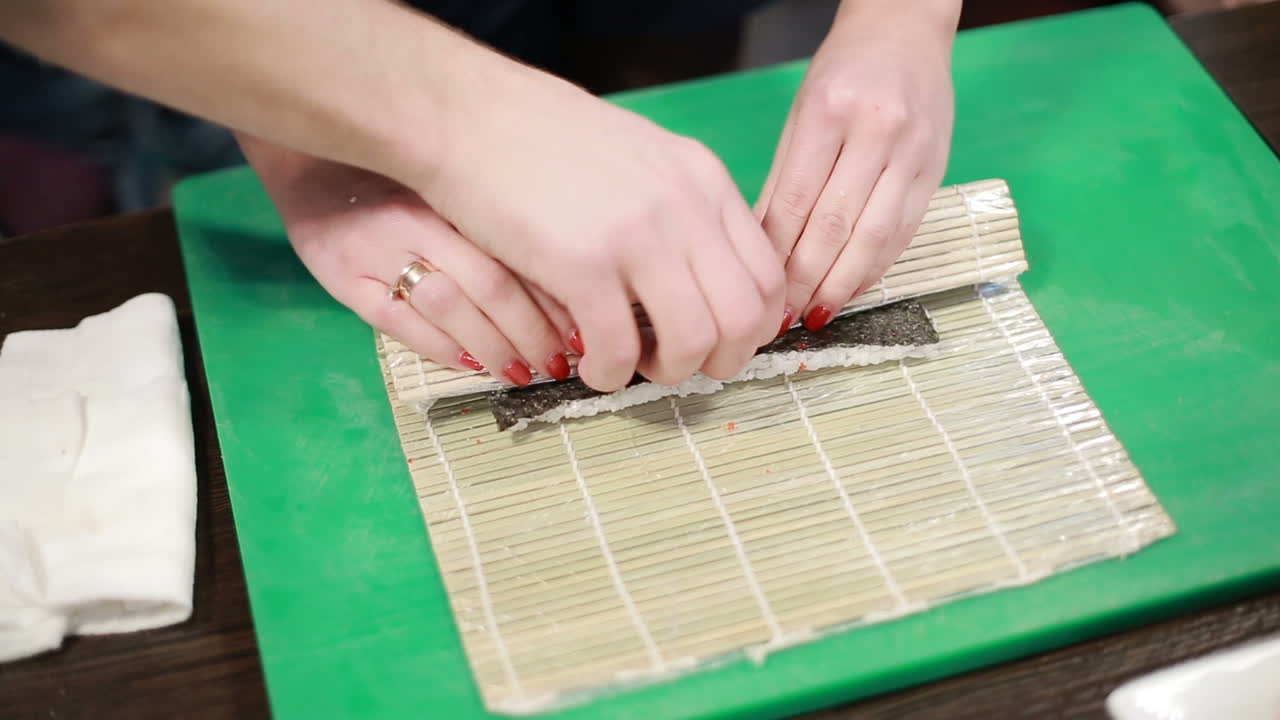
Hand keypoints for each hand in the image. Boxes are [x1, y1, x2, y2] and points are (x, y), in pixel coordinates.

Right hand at [238, 135, 572, 385]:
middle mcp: (421, 219)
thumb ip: (499, 218)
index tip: (589, 327)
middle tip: (564, 361)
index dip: (558, 297)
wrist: (311, 159)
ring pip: (449, 307)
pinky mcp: (344, 279)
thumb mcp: (456, 182)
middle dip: (535, 332)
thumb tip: (572, 271)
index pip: (520, 250)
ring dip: (494, 348)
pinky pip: (398, 323)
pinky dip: (440, 348)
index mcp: (455, 192)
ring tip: (527, 373)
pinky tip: (472, 365)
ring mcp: (379, 250)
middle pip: (491, 284)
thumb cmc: (401, 175)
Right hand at [401, 59, 785, 391]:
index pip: (769, 274)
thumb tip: (701, 275)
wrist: (468, 115)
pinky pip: (619, 348)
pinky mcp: (582, 263)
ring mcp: (636, 234)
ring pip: (695, 340)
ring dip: (669, 373)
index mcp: (704, 179)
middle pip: (744, 316)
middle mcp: (684, 206)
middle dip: (722, 362)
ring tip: (633, 366)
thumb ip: (680, 208)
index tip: (720, 342)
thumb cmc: (543, 140)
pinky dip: (610, 374)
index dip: (753, 327)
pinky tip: (589, 366)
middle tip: (681, 366)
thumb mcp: (640, 158)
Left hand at [756, 0, 959, 330]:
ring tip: (818, 314)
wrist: (905, 30)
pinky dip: (876, 266)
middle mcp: (875, 131)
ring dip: (844, 284)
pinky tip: (853, 287)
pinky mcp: (935, 168)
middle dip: (806, 281)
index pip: (796, 202)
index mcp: (828, 113)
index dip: (777, 257)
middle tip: (784, 319)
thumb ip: (784, 181)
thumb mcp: (801, 115)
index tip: (760, 294)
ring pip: (875, 236)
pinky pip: (903, 231)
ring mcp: (912, 151)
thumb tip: (760, 250)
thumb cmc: (842, 73)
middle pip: (835, 226)